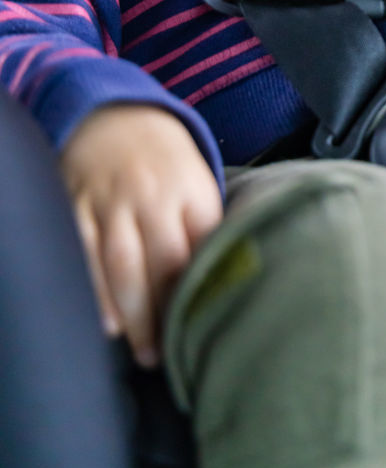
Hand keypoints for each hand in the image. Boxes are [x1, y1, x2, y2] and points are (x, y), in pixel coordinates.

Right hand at [60, 103, 222, 366]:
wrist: (113, 112)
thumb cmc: (165, 160)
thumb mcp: (198, 180)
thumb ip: (206, 224)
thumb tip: (227, 279)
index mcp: (192, 190)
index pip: (203, 247)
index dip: (204, 290)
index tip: (208, 326)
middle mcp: (152, 195)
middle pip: (163, 264)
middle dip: (166, 315)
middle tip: (169, 355)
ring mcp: (112, 201)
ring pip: (122, 265)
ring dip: (132, 315)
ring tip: (142, 352)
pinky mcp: (77, 205)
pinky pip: (82, 254)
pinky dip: (93, 291)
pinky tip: (105, 323)